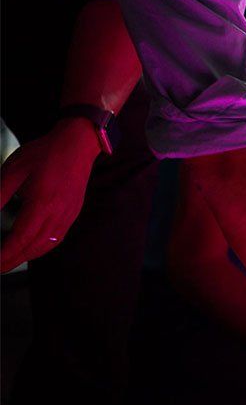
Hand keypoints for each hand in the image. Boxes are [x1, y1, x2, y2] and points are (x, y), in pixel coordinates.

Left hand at [0, 119, 101, 271]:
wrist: (78, 143)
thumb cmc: (46, 153)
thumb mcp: (15, 169)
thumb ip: (0, 193)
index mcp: (43, 203)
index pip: (22, 238)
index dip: (6, 253)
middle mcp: (59, 213)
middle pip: (35, 246)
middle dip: (14, 260)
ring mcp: (69, 214)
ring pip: (48, 244)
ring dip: (29, 256)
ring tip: (12, 261)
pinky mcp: (73, 212)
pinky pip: (58, 237)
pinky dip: (43, 247)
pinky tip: (33, 246)